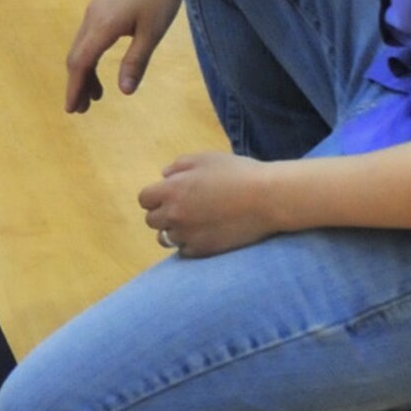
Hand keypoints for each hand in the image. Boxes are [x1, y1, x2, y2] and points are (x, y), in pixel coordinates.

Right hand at [64, 0, 192, 112]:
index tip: (71, 110)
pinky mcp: (103, 2)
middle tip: (84, 108)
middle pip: (77, 56)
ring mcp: (96, 8)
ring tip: (97, 93)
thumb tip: (123, 91)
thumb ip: (136, 61)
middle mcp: (93, 17)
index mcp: (102, 26)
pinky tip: (101, 62)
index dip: (74, 88)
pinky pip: (88, 34)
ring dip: (86, 70)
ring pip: (82, 45)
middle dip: (78, 83)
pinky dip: (90, 54)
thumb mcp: (153, 32)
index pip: (81, 64)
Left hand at [140, 151, 274, 258]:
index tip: (168, 194)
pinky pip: (184, 250)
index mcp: (171, 190)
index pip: (144, 199)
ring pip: (166, 238)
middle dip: (163, 213)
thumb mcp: (205, 159)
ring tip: (194, 222)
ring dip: (175, 229)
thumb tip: (165, 176)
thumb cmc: (236, 173)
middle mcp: (174, 215)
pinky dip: (189, 243)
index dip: (155, 195)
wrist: (266, 198)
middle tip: (183, 206)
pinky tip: (205, 233)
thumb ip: (179, 166)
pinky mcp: (203, 251)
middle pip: (152, 220)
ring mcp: (187, 236)